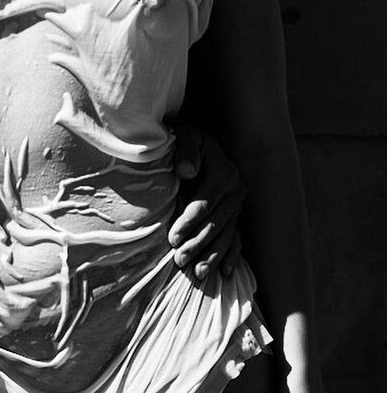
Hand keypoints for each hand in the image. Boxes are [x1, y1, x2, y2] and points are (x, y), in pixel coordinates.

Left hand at [169, 126, 245, 278]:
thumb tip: (186, 171)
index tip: (172, 238)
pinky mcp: (236, 214)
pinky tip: (225, 272)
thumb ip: (185, 150)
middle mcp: (236, 190)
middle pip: (215, 223)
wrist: (201, 143)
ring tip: (197, 273)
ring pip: (226, 234)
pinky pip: (237, 238)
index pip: (204, 203)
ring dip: (212, 255)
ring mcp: (238, 204)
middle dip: (197, 244)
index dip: (188, 221)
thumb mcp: (185, 136)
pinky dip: (231, 255)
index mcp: (224, 172)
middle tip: (179, 261)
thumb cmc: (186, 140)